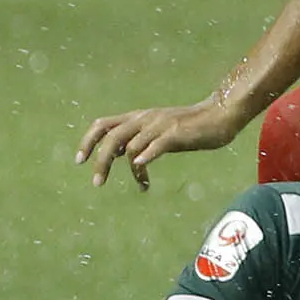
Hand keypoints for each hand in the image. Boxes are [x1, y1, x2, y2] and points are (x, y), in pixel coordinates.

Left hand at [76, 98, 246, 188]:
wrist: (219, 115)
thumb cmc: (190, 126)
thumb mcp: (157, 130)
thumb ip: (137, 138)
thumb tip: (117, 153)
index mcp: (138, 117)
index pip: (102, 124)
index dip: (88, 141)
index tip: (79, 161)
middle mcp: (145, 119)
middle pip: (111, 137)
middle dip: (100, 161)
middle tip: (97, 183)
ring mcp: (160, 125)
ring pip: (131, 146)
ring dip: (131, 171)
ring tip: (141, 184)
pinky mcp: (175, 134)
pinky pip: (155, 146)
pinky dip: (144, 157)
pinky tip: (141, 171)